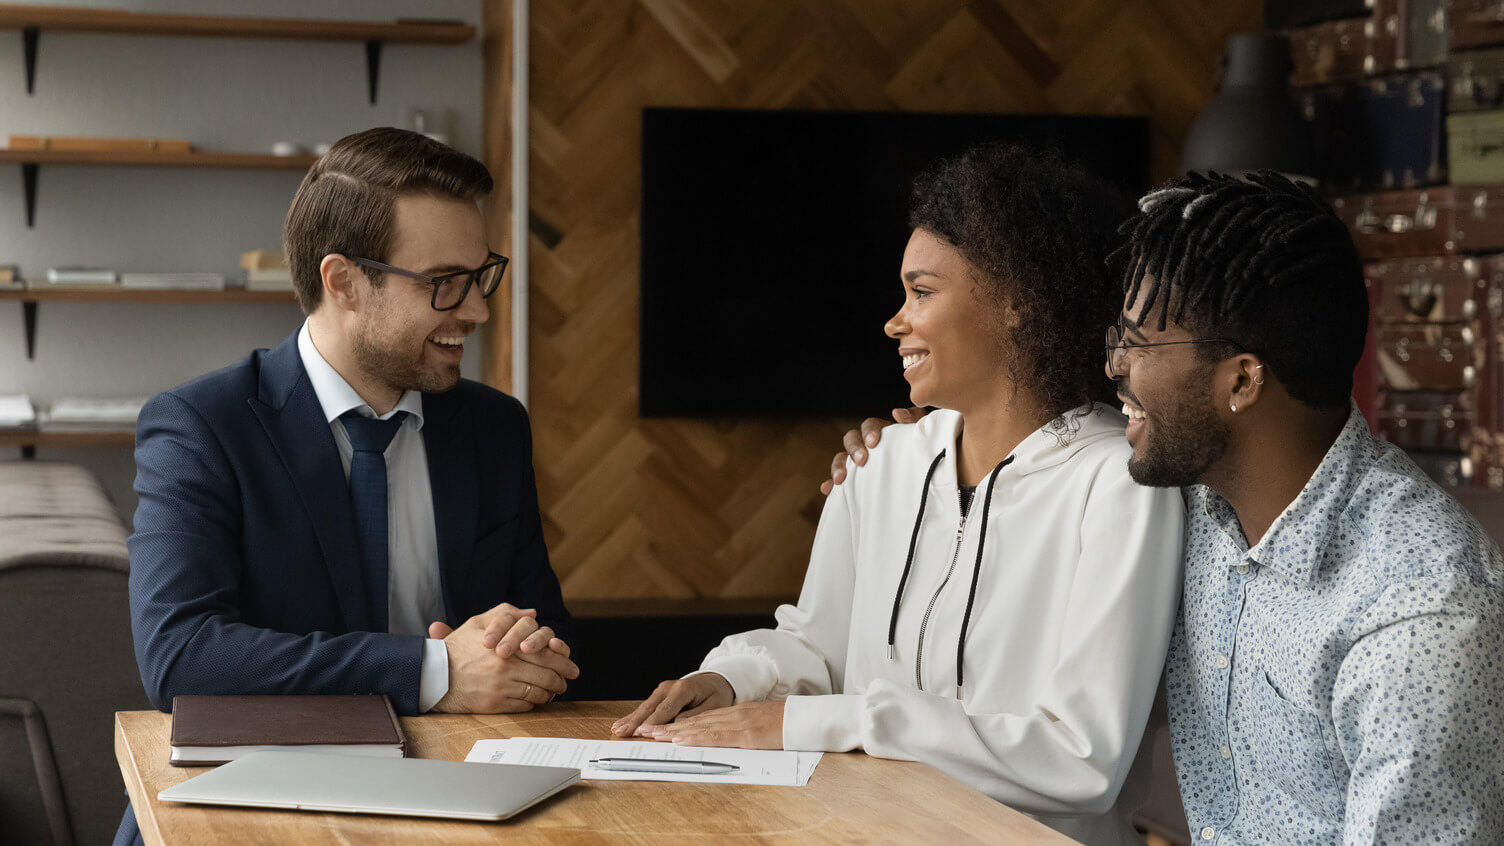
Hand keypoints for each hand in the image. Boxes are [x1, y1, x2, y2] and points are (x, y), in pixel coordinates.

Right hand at [427, 605, 571, 713]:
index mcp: (507, 648)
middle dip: (561, 678)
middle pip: (546, 675)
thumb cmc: (456, 648)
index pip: (544, 654)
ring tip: (556, 690)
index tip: (569, 665)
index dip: (561, 660)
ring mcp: (502, 688)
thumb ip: (506, 614)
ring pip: (538, 692)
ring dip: (550, 692)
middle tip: (568, 679)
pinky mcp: (495, 705)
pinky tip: (538, 699)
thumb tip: (532, 612)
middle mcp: (506, 669)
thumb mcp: (479, 623)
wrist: (434, 675)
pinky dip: (535, 703)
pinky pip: (524, 705)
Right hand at [611, 673, 734, 736]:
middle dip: (635, 721)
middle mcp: (670, 687)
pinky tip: (622, 723)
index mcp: (684, 689)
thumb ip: (696, 715)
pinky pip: (646, 707)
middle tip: (621, 732)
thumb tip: (677, 725)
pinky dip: (634, 716)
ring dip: (631, 719)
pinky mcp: (659, 695)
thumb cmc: (716, 694)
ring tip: (617, 729)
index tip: (641, 732)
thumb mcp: (715, 705)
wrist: (714, 681)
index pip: (666, 710)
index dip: (653, 722)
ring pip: (645, 707)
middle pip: (650, 708)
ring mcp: (663, 690)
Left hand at [641, 701, 784, 749]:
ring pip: (700, 726)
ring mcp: (739, 723)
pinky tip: (681, 740)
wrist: (807, 719)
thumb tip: (732, 738)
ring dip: (674, 731)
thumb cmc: (789, 724)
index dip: (680, 722)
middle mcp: (734, 715)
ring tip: (654, 735)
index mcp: (737, 713)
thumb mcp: (762, 724)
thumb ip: (745, 728)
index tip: (661, 726)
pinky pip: (716, 736)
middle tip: (646, 730)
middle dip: (668, 725)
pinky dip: (695, 738)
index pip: (703, 718)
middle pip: (695, 720)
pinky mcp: (745, 735)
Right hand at [819, 407, 927, 494]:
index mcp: (880, 432)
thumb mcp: (920, 434)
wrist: (924, 474)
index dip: (869, 432)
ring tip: (840, 479)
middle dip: (854, 449)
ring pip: (841, 458)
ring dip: (838, 466)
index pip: (869, 425)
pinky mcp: (854, 480)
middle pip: (851, 439)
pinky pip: (838, 480)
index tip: (873, 443)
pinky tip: (828, 489)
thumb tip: (896, 413)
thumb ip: (913, 419)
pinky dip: (830, 484)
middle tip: (862, 461)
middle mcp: (865, 445)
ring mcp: (857, 462)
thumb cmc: (921, 450)